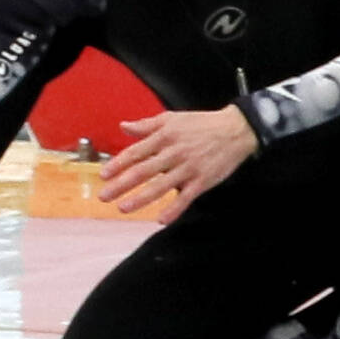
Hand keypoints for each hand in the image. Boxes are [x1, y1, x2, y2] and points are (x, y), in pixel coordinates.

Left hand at [99, 103, 260, 218]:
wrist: (235, 130)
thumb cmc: (202, 124)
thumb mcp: (172, 118)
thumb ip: (146, 125)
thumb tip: (124, 126)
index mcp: (164, 137)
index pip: (136, 152)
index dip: (118, 164)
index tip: (104, 175)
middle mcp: (174, 153)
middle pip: (143, 171)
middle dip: (121, 184)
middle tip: (104, 196)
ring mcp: (188, 169)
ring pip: (160, 186)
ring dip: (141, 199)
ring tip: (123, 208)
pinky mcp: (202, 181)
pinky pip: (185, 198)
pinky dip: (173, 210)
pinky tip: (161, 220)